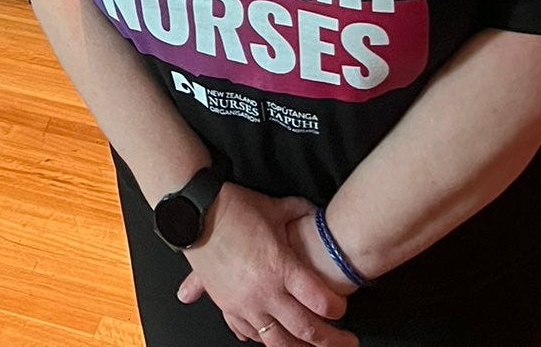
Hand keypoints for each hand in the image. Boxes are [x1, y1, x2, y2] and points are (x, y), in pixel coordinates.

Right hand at [175, 187, 354, 345]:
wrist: (194, 212)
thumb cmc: (232, 207)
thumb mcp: (273, 207)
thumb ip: (299, 212)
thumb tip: (316, 213)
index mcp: (280, 267)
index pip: (320, 301)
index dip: (337, 308)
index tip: (342, 308)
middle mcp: (265, 291)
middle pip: (306, 329)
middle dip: (332, 340)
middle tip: (346, 342)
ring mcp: (245, 303)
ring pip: (278, 342)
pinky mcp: (227, 305)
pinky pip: (249, 333)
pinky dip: (263, 339)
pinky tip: (272, 338)